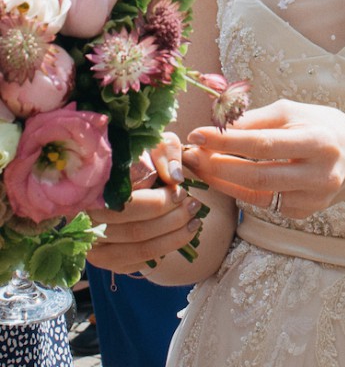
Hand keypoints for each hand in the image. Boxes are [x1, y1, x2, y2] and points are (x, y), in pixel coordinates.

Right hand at [87, 133, 200, 273]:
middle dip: (172, 219)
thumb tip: (174, 178)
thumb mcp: (155, 143)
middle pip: (136, 231)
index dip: (160, 202)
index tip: (182, 191)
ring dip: (173, 239)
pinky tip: (179, 237)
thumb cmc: (142, 156)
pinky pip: (134, 264)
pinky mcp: (105, 258)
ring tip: (194, 222)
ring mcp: (94, 243)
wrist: (127, 174)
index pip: (129, 205)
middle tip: (193, 206)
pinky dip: (161, 252)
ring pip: (138, 251)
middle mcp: (88, 220)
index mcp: (94, 189)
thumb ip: (165, 153)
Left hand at [182, 100, 344, 218]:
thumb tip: (217, 125)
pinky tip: (227, 178)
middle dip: (217, 167)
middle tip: (190, 156)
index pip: (264, 144)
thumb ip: (257, 119)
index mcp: (318, 142)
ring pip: (257, 196)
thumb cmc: (323, 127)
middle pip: (257, 177)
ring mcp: (313, 199)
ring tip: (200, 166)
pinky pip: (265, 204)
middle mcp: (319, 175)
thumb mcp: (294, 112)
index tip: (196, 135)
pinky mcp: (305, 213)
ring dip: (222, 182)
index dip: (226, 142)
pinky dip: (241, 191)